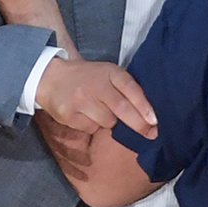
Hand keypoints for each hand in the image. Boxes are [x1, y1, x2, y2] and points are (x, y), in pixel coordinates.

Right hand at [34, 56, 157, 137]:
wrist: (51, 78)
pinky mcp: (69, 114)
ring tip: (101, 111)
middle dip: (139, 124)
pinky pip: (91, 128)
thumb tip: (150, 114)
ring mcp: (81, 100)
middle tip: (151, 134)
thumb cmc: (89, 78)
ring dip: (111, 123)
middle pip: (122, 108)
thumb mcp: (109, 75)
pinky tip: (86, 115)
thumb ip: (127, 89)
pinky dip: (93, 126)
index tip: (155, 121)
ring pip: (107, 122)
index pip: (131, 88)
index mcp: (110, 72)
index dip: (144, 106)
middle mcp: (96, 85)